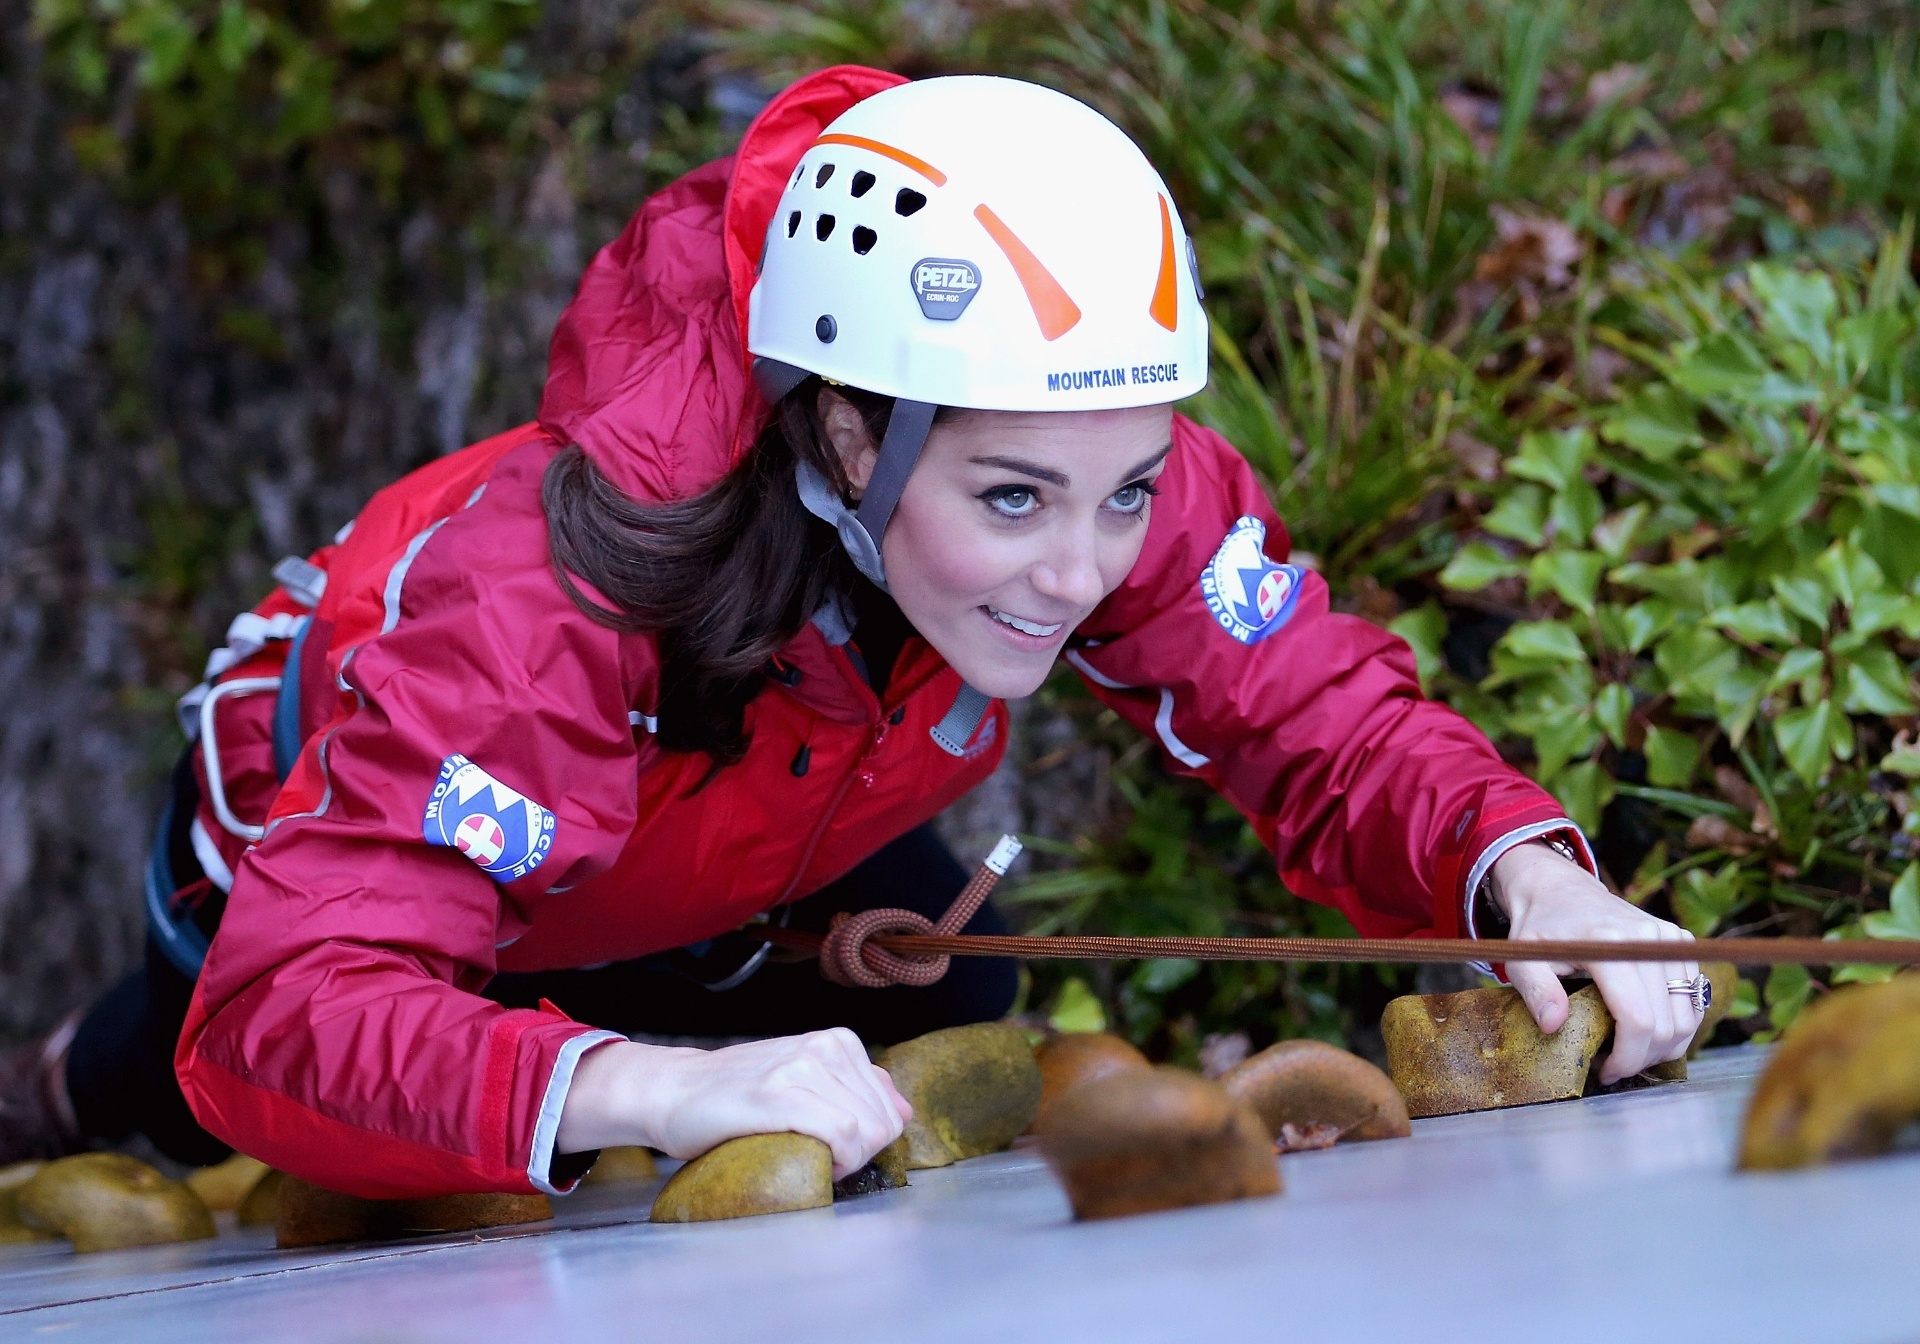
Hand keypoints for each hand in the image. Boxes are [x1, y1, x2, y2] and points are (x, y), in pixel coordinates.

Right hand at [556, 1028, 911, 1178]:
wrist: (675, 1091)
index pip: (891, 1111)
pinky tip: (805, 1159)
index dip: (867, 1143)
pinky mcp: (779, 1094)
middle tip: (818, 1156)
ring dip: (844, 1160)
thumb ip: (856, 1090)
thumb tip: (905, 1111)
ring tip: (806, 1154)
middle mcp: (827, 1047)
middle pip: (884, 1124)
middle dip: (859, 1154)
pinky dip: (835, 1160)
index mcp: (839, 1042)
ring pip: (867, 1132)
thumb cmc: (738, 1094)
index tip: (833, 1148)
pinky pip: (842, 1136)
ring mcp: (803, 1067)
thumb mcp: (806, 1078)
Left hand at [1488, 841, 1701, 1084]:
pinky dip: (1676, 1023)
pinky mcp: (1680, 941)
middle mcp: (1648, 940)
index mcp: (1610, 945)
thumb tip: (1553, 1026)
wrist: (1561, 890)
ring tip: (1630, 1052)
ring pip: (1688, 1016)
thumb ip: (1536, 991)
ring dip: (1665, 1046)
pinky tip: (1646, 1030)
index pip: (1637, 1019)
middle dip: (1644, 1058)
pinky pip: (1693, 997)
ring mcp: (1670, 939)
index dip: (1627, 1057)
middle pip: (1668, 1024)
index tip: (1605, 1071)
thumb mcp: (1523, 960)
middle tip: (1615, 1066)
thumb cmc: (1540, 930)